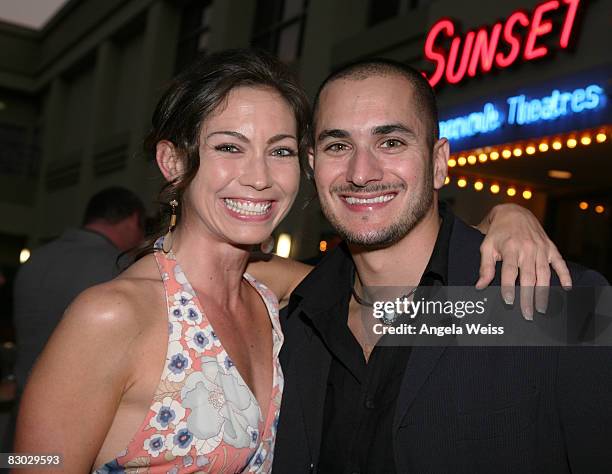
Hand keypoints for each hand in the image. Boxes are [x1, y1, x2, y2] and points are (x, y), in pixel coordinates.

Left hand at [475, 203, 571, 318]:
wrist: (513, 212)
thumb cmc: (498, 232)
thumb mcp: (486, 246)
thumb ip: (485, 267)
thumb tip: (480, 286)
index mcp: (510, 248)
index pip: (510, 272)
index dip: (509, 287)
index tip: (508, 302)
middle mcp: (527, 249)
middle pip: (528, 277)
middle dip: (528, 297)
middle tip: (527, 314)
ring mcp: (541, 248)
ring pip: (544, 274)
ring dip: (544, 292)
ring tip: (542, 308)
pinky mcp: (550, 247)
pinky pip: (560, 263)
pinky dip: (565, 275)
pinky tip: (566, 288)